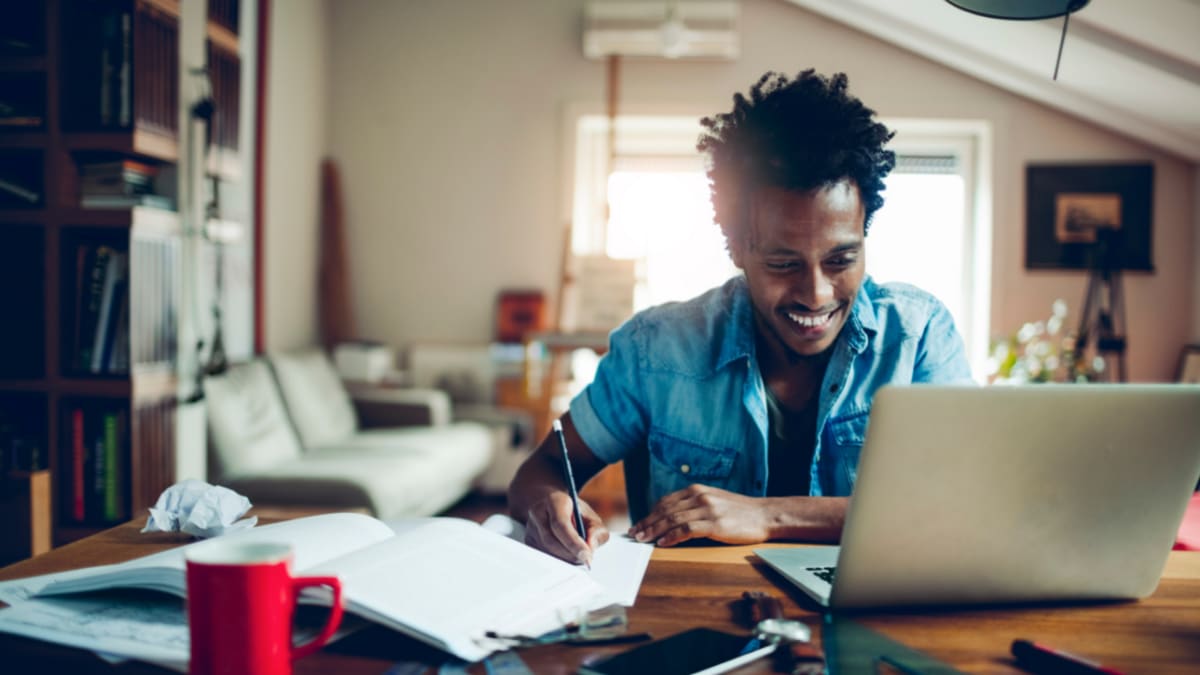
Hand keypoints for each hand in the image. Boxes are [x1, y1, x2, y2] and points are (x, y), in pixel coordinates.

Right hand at [522, 491, 609, 564]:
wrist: (553, 506)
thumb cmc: (574, 513)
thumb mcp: (591, 517)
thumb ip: (596, 531)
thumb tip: (590, 548)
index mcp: (554, 501)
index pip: (560, 524)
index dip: (573, 542)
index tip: (586, 555)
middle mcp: (538, 512)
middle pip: (551, 540)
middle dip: (570, 554)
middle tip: (586, 559)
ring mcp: (530, 527)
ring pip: (546, 550)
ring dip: (565, 558)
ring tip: (578, 555)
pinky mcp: (528, 540)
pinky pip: (543, 555)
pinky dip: (558, 559)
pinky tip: (567, 554)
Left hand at [629, 484, 773, 546]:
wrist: (765, 515)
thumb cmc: (740, 512)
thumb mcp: (714, 501)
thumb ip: (694, 505)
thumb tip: (672, 518)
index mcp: (697, 490)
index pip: (666, 502)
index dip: (650, 514)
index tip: (639, 524)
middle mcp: (700, 496)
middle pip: (665, 510)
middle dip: (647, 523)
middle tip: (635, 534)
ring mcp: (707, 509)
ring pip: (673, 519)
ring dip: (655, 530)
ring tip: (643, 540)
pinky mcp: (715, 524)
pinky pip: (687, 529)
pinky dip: (672, 537)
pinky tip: (662, 543)